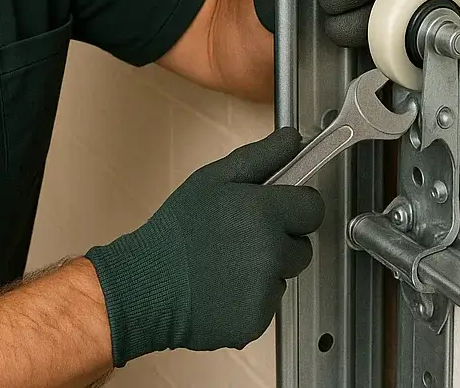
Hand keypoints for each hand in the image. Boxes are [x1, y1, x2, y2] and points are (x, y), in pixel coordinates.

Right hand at [87, 128, 323, 364]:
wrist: (146, 285)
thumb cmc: (177, 230)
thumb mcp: (214, 179)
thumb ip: (261, 157)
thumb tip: (292, 138)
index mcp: (265, 211)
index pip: (313, 207)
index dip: (297, 206)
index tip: (281, 209)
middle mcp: (271, 251)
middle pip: (303, 245)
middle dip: (282, 240)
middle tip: (244, 236)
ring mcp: (265, 289)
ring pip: (285, 274)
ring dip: (267, 269)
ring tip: (228, 263)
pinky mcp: (256, 320)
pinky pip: (268, 303)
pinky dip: (252, 297)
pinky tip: (224, 287)